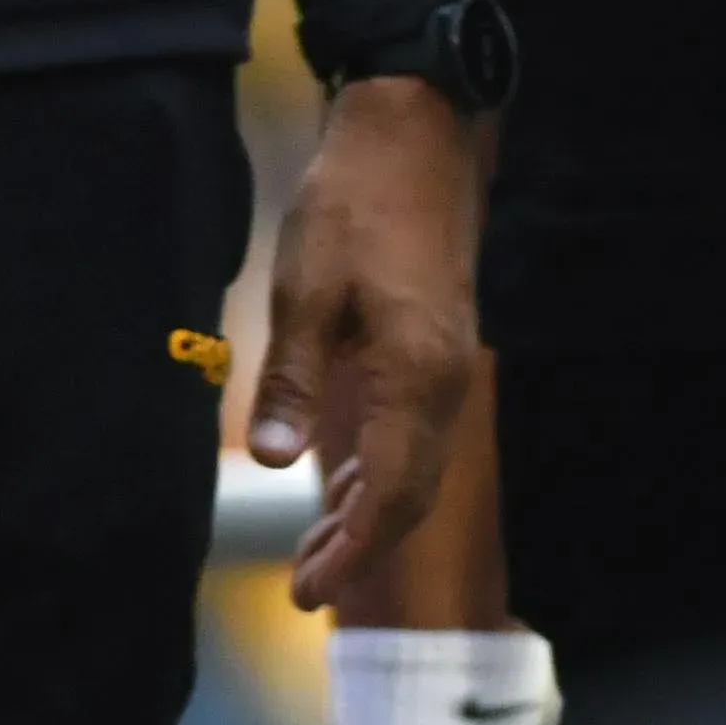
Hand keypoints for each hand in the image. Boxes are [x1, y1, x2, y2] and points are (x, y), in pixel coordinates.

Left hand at [253, 76, 483, 613]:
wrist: (415, 132)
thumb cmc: (354, 205)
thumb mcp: (306, 291)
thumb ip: (293, 381)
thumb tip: (275, 461)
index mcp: (415, 375)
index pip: (390, 493)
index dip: (350, 550)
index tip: (305, 592)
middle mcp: (445, 381)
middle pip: (412, 492)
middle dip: (361, 545)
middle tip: (304, 584)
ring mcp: (449, 363)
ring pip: (417, 466)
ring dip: (370, 512)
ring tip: (316, 547)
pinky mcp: (440, 345)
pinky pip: (418, 433)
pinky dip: (381, 470)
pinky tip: (341, 479)